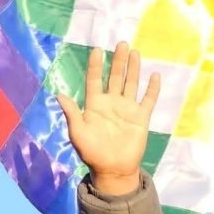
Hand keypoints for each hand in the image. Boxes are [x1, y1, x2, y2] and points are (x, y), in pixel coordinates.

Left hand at [57, 42, 160, 195]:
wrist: (113, 169)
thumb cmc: (92, 152)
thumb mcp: (78, 133)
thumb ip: (72, 113)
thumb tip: (59, 94)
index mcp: (95, 104)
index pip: (94, 79)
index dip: (95, 65)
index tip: (97, 50)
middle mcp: (111, 103)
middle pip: (115, 77)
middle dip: (118, 61)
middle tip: (121, 43)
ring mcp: (127, 109)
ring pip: (131, 84)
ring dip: (133, 69)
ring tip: (135, 52)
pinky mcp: (141, 118)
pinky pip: (148, 100)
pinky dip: (152, 89)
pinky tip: (155, 76)